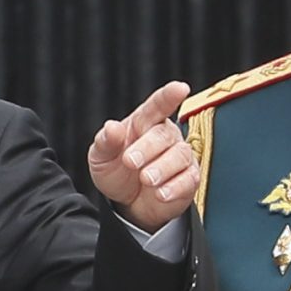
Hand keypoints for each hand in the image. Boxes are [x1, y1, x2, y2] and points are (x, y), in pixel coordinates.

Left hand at [86, 81, 198, 233]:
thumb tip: (111, 127)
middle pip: (164, 135)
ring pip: (180, 156)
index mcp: (144, 122)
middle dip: (147, 148)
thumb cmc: (116, 170)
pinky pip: (189, 179)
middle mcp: (166, 136)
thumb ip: (105, 142)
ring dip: (162, 168)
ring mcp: (180, 157)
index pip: (158, 105)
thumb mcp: (101, 157)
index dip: (169, 96)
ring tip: (145, 180)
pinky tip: (160, 193)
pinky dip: (174, 187)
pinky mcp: (189, 178)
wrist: (128, 202)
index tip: (180, 88)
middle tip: (130, 161)